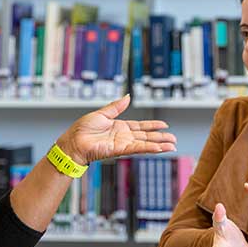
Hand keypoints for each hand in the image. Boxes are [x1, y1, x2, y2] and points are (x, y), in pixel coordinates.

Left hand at [56, 94, 175, 163]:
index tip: (165, 125)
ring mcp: (122, 144)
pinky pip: (137, 148)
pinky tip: (159, 148)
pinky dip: (149, 148)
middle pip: (146, 136)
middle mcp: (123, 136)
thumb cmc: (82, 129)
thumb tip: (128, 96)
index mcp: (120, 127)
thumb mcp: (102, 113)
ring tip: (172, 146)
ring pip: (145, 143)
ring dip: (159, 145)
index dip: (153, 125)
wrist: (74, 142)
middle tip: (173, 139)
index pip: (141, 126)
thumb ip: (116, 106)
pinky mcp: (119, 150)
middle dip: (160, 137)